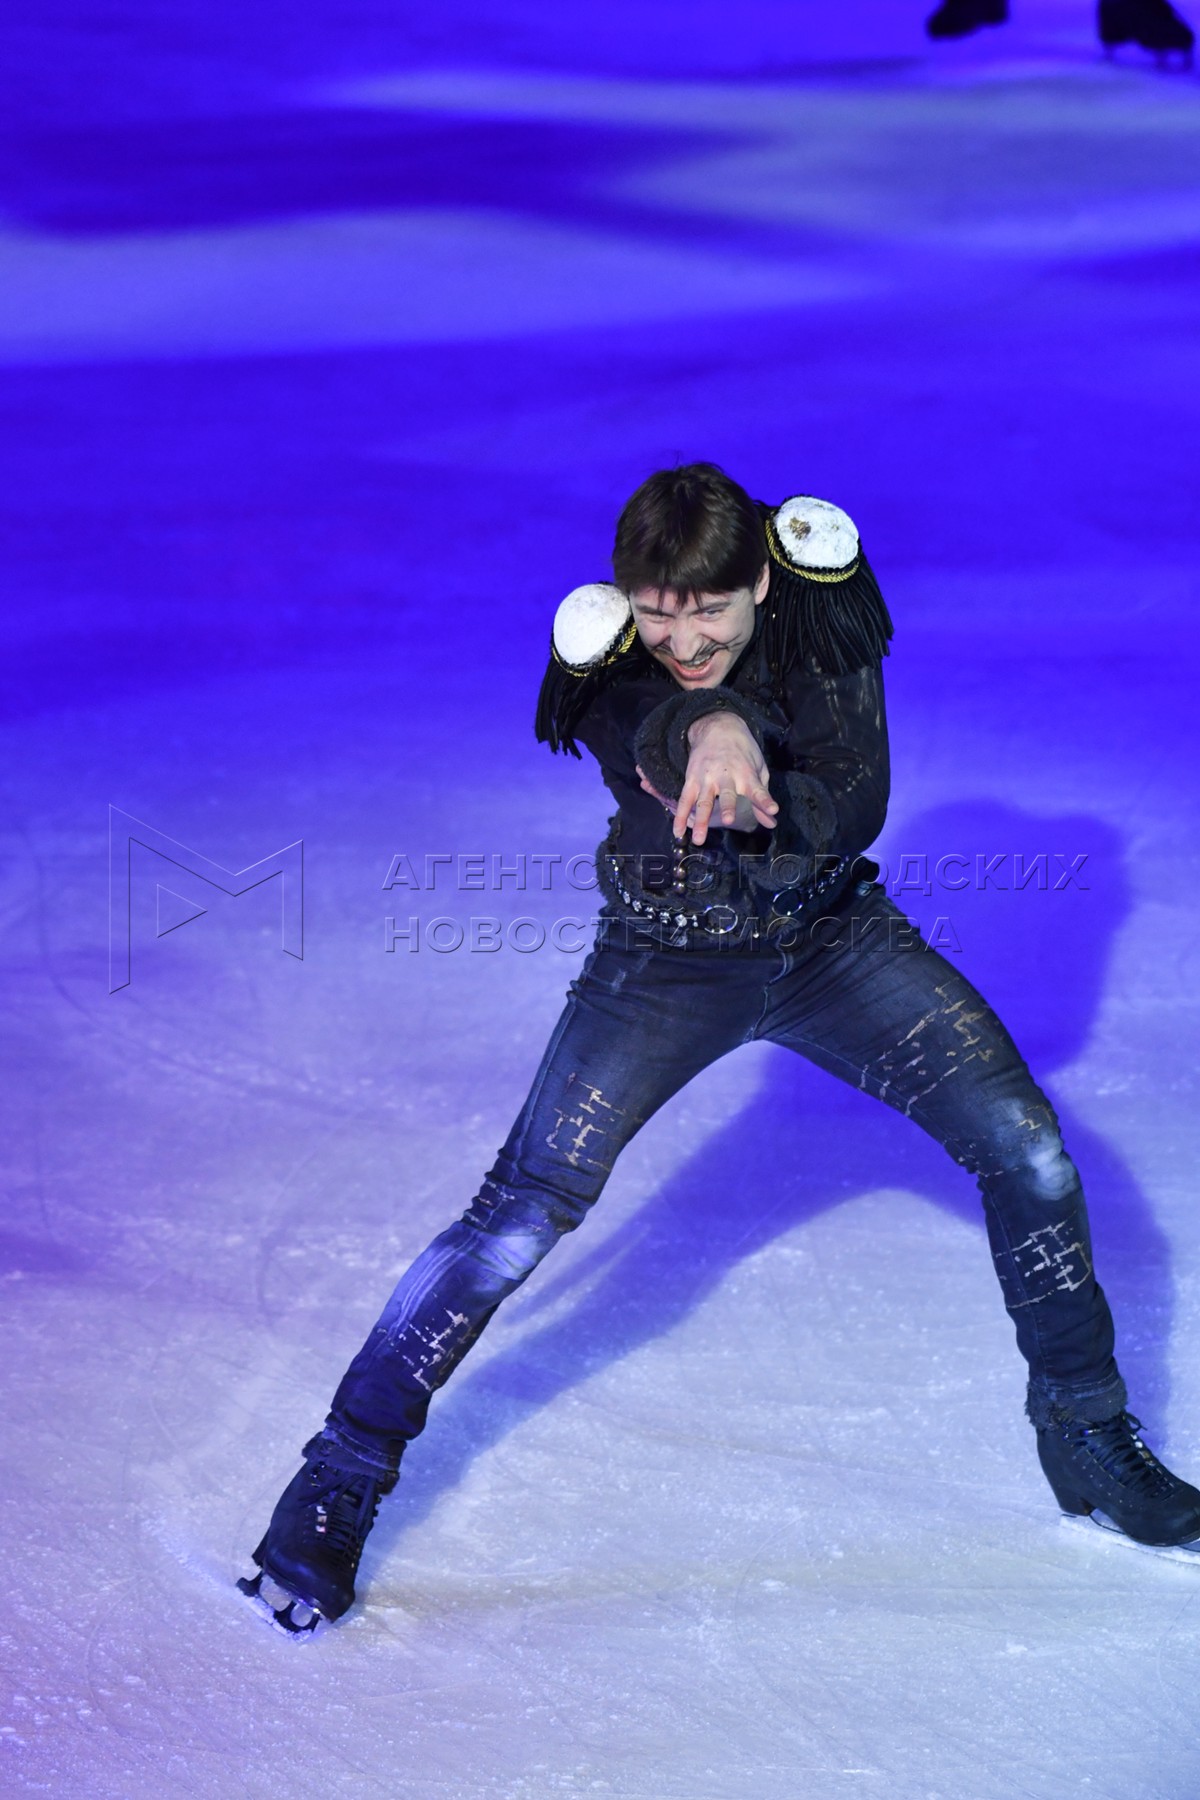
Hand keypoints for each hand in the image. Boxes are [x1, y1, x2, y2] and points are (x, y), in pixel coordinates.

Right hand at [673, 712, 777, 844]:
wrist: (718, 728)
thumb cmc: (743, 753)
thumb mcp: (758, 770)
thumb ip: (763, 797)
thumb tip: (772, 822)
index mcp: (746, 774)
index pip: (758, 789)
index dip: (765, 800)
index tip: (772, 810)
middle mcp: (726, 777)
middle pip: (727, 794)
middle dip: (728, 807)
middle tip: (729, 821)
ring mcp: (706, 779)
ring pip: (703, 801)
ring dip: (701, 820)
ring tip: (699, 839)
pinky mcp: (691, 779)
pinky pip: (684, 800)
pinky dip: (680, 817)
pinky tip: (678, 832)